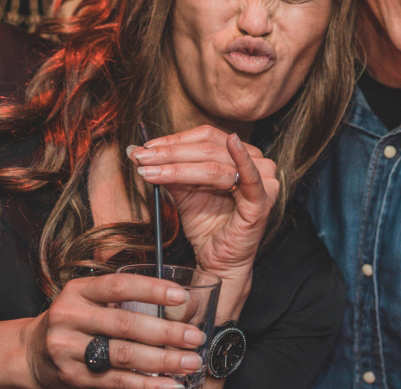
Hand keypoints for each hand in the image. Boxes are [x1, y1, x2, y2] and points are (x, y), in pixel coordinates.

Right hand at [24, 272, 204, 388]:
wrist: (30, 352)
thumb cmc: (75, 318)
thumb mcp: (90, 297)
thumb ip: (124, 298)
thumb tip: (180, 302)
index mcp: (79, 291)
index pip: (120, 287)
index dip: (153, 290)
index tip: (183, 296)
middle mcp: (71, 318)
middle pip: (125, 325)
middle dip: (166, 333)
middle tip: (195, 338)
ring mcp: (68, 350)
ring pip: (123, 356)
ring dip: (162, 361)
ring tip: (189, 363)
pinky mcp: (72, 378)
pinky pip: (114, 382)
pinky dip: (145, 385)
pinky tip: (167, 385)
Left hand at [127, 126, 279, 295]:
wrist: (218, 263)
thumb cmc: (208, 226)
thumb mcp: (185, 192)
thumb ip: (168, 170)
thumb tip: (136, 151)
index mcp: (242, 155)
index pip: (207, 136)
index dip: (175, 140)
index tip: (145, 148)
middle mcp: (257, 163)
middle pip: (209, 148)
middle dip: (171, 154)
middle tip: (142, 158)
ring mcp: (263, 181)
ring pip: (216, 165)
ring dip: (178, 166)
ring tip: (150, 170)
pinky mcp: (262, 201)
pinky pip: (250, 177)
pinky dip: (241, 158)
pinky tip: (232, 143)